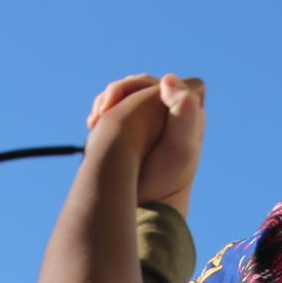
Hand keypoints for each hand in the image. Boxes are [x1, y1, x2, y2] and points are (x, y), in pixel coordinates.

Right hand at [87, 74, 202, 211]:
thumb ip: (184, 110)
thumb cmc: (164, 179)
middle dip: (124, 91)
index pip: (176, 83)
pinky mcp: (128, 128)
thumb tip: (168, 78)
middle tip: (106, 110)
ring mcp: (148, 120)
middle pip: (145, 84)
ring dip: (109, 99)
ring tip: (97, 119)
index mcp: (187, 114)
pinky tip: (94, 124)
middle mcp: (169, 114)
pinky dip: (102, 110)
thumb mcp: (181, 147)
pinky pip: (114, 107)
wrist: (144, 204)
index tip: (141, 103)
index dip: (157, 88)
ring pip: (127, 93)